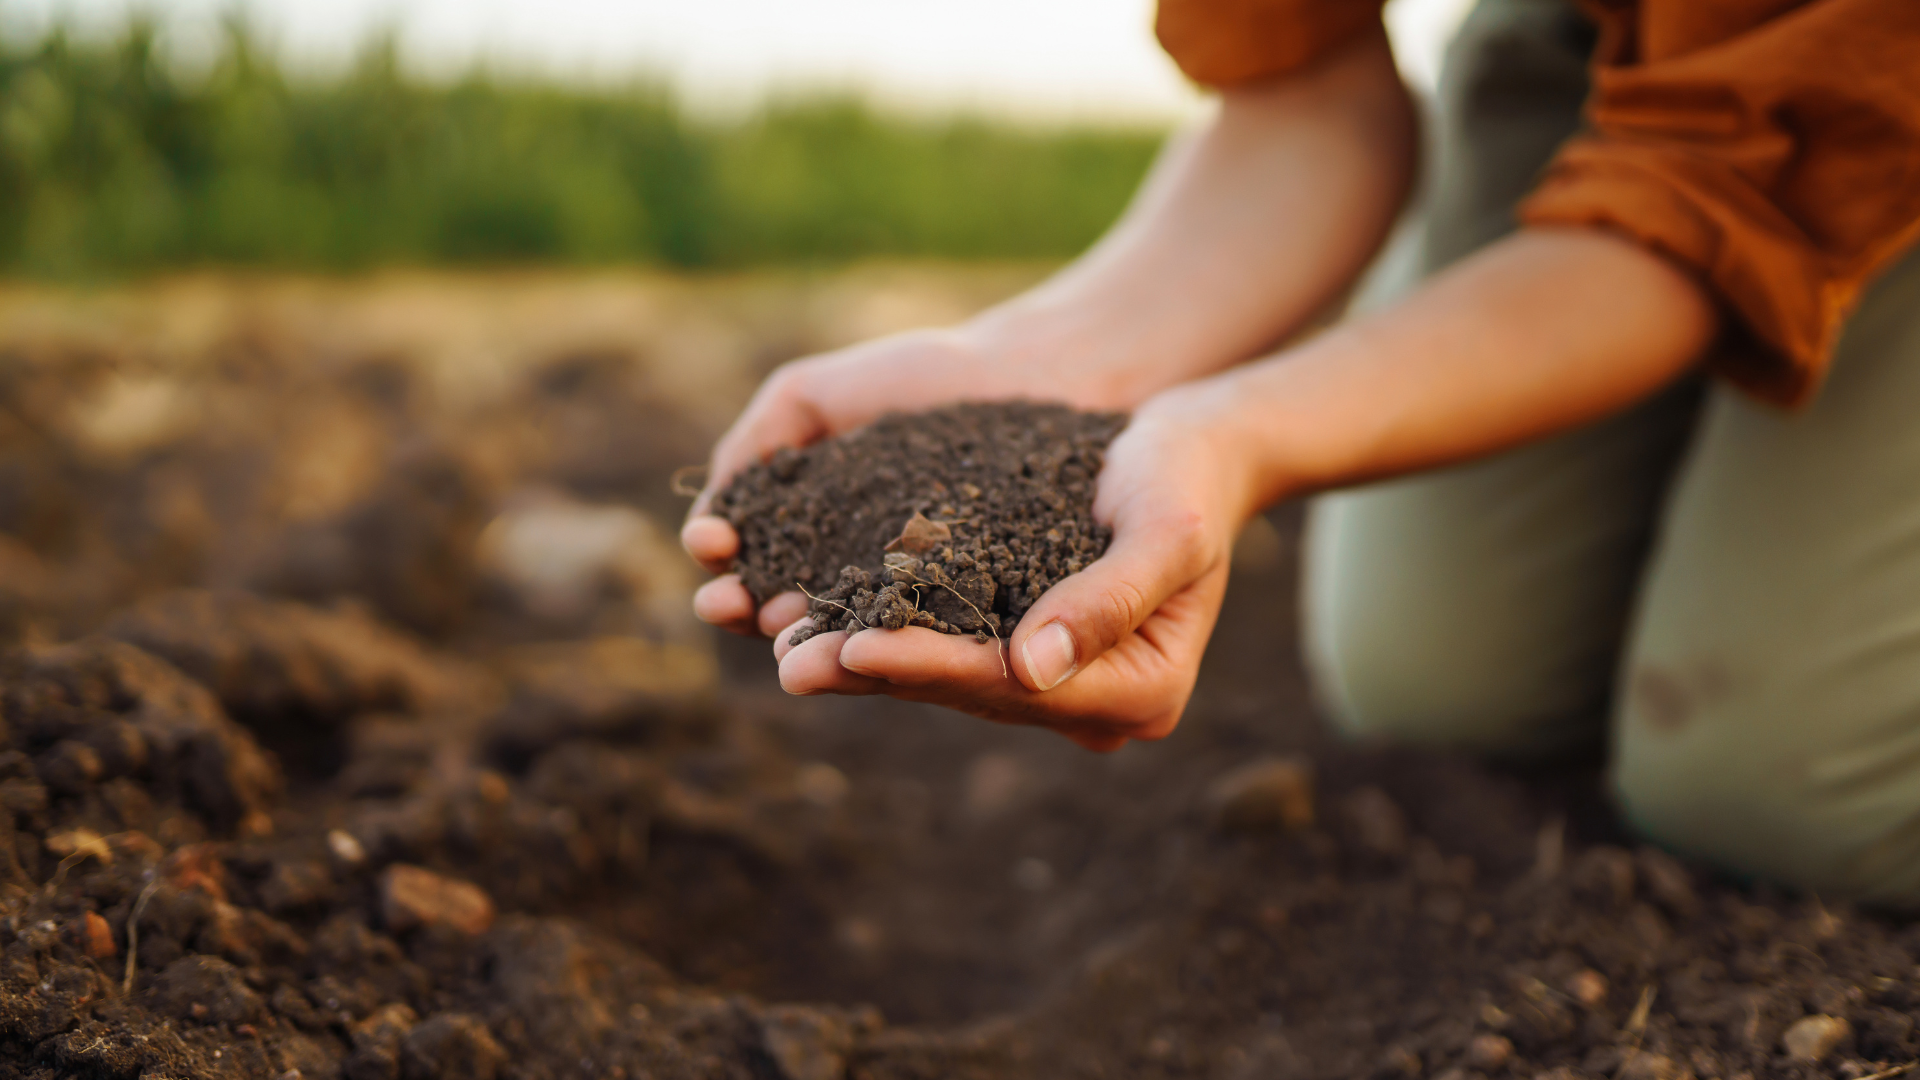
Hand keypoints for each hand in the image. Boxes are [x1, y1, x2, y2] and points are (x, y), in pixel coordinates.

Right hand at [682, 324, 1125, 637]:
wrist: (1035, 372)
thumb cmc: (925, 378)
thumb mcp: (813, 395)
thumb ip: (755, 444)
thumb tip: (707, 522)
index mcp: (813, 534)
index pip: (751, 566)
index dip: (724, 565)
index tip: (712, 548)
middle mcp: (857, 579)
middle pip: (786, 610)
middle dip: (748, 610)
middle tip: (728, 604)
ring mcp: (916, 603)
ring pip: (847, 634)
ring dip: (805, 638)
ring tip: (781, 631)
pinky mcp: (975, 616)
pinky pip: (926, 634)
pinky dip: (888, 640)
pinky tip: (859, 633)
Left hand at [769, 386, 1255, 750]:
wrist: (1191, 452)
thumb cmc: (1187, 478)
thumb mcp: (1167, 528)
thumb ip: (1109, 598)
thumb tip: (1030, 669)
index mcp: (1142, 692)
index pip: (1015, 687)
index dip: (930, 667)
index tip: (853, 647)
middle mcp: (1097, 704)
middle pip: (970, 694)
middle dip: (876, 674)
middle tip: (788, 663)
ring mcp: (1058, 684)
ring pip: (947, 679)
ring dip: (863, 663)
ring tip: (782, 647)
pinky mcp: (1024, 650)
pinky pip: (945, 648)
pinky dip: (884, 633)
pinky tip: (816, 620)